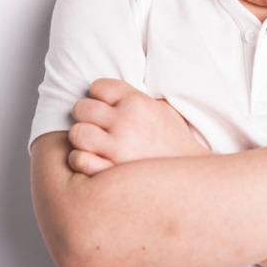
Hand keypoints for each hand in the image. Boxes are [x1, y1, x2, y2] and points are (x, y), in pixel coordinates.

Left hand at [67, 78, 212, 175]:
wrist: (190, 180)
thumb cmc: (174, 143)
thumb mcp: (163, 110)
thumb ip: (137, 98)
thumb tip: (112, 90)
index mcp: (139, 103)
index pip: (99, 86)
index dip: (98, 96)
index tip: (103, 106)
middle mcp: (126, 123)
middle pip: (82, 108)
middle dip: (86, 116)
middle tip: (95, 126)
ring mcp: (117, 149)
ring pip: (77, 133)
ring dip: (81, 138)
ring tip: (91, 143)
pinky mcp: (110, 173)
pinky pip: (79, 159)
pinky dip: (80, 160)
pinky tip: (91, 160)